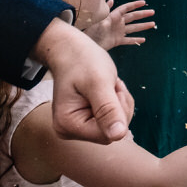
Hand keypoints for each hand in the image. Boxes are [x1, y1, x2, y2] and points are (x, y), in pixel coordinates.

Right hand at [34, 20, 134, 142]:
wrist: (71, 51)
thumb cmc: (83, 62)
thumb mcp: (99, 83)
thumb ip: (108, 109)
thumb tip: (118, 135)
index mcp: (67, 125)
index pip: (107, 135)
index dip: (118, 112)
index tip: (112, 88)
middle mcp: (68, 131)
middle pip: (112, 131)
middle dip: (119, 106)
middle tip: (110, 84)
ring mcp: (76, 127)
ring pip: (115, 125)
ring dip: (119, 102)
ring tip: (108, 85)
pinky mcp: (85, 120)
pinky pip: (112, 118)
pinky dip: (117, 102)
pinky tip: (107, 88)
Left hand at [84, 0, 155, 50]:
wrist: (87, 44)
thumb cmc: (91, 31)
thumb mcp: (98, 19)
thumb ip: (105, 10)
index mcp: (114, 16)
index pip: (126, 8)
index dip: (134, 5)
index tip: (144, 2)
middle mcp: (117, 23)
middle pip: (132, 17)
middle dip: (142, 14)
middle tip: (153, 12)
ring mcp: (118, 32)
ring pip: (133, 28)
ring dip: (143, 26)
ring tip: (153, 24)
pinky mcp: (117, 41)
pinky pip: (128, 40)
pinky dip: (136, 40)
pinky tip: (143, 40)